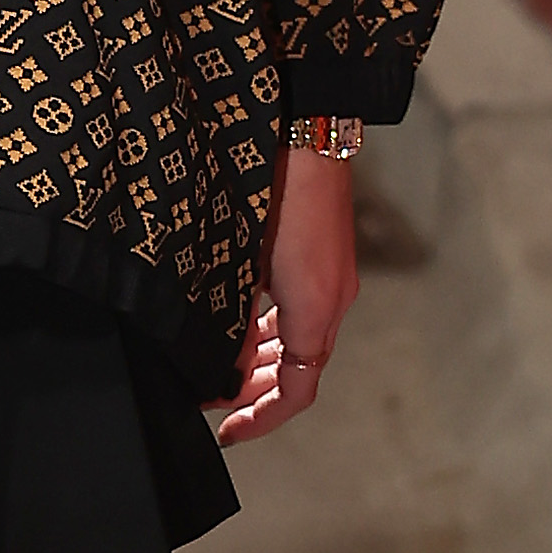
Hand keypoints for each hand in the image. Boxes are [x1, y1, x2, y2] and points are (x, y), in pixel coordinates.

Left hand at [214, 146, 358, 446]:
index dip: (262, 416)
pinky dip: (275, 327)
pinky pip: (303, 309)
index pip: (298, 390)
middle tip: (217, 401)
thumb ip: (231, 318)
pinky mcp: (326, 253)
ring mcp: (333, 275)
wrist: (309, 123)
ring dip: (266, 359)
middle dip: (259, 391)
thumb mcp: (240, 257)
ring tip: (225, 366)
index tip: (228, 429)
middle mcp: (333, 298)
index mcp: (315, 307)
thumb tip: (221, 365)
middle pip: (300, 368)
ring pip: (301, 337)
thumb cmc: (272, 182)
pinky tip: (243, 318)